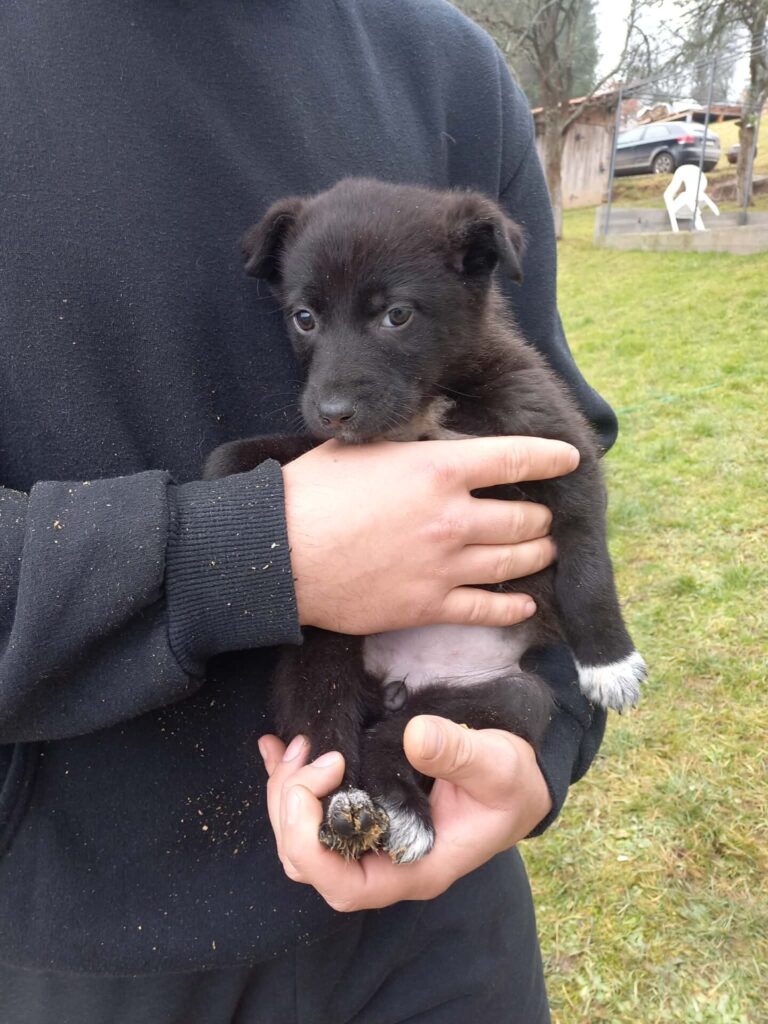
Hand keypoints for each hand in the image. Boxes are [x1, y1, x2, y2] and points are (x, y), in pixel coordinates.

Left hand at [258, 716, 552, 911]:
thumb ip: (459, 753)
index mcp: (415, 868)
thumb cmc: (510, 785)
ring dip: (288, 791)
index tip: (326, 775)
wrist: (515, 782)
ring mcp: (368, 842)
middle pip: (308, 861)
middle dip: (291, 806)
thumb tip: (416, 736)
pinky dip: (289, 780)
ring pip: (301, 838)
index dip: (312, 840)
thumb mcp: (498, 766)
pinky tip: (278, 746)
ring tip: (300, 744)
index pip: (344, 886)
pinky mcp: (361, 814)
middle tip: (311, 751)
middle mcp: (384, 863)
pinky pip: (309, 810)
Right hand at [282, 436, 578, 632]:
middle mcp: (453, 517)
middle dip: (541, 515)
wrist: (279, 553)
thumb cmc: (313, 493)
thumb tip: (438, 435)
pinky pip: (488, 609)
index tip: (568, 458)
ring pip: (517, 561)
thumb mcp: (366, 449)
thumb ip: (413, 442)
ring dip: (537, 555)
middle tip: (540, 515)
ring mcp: (445, 566)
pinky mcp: (428, 606)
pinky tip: (524, 604)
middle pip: (526, 517)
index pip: (516, 457)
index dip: (550, 456)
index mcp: (439, 469)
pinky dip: (513, 607)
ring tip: (542, 550)